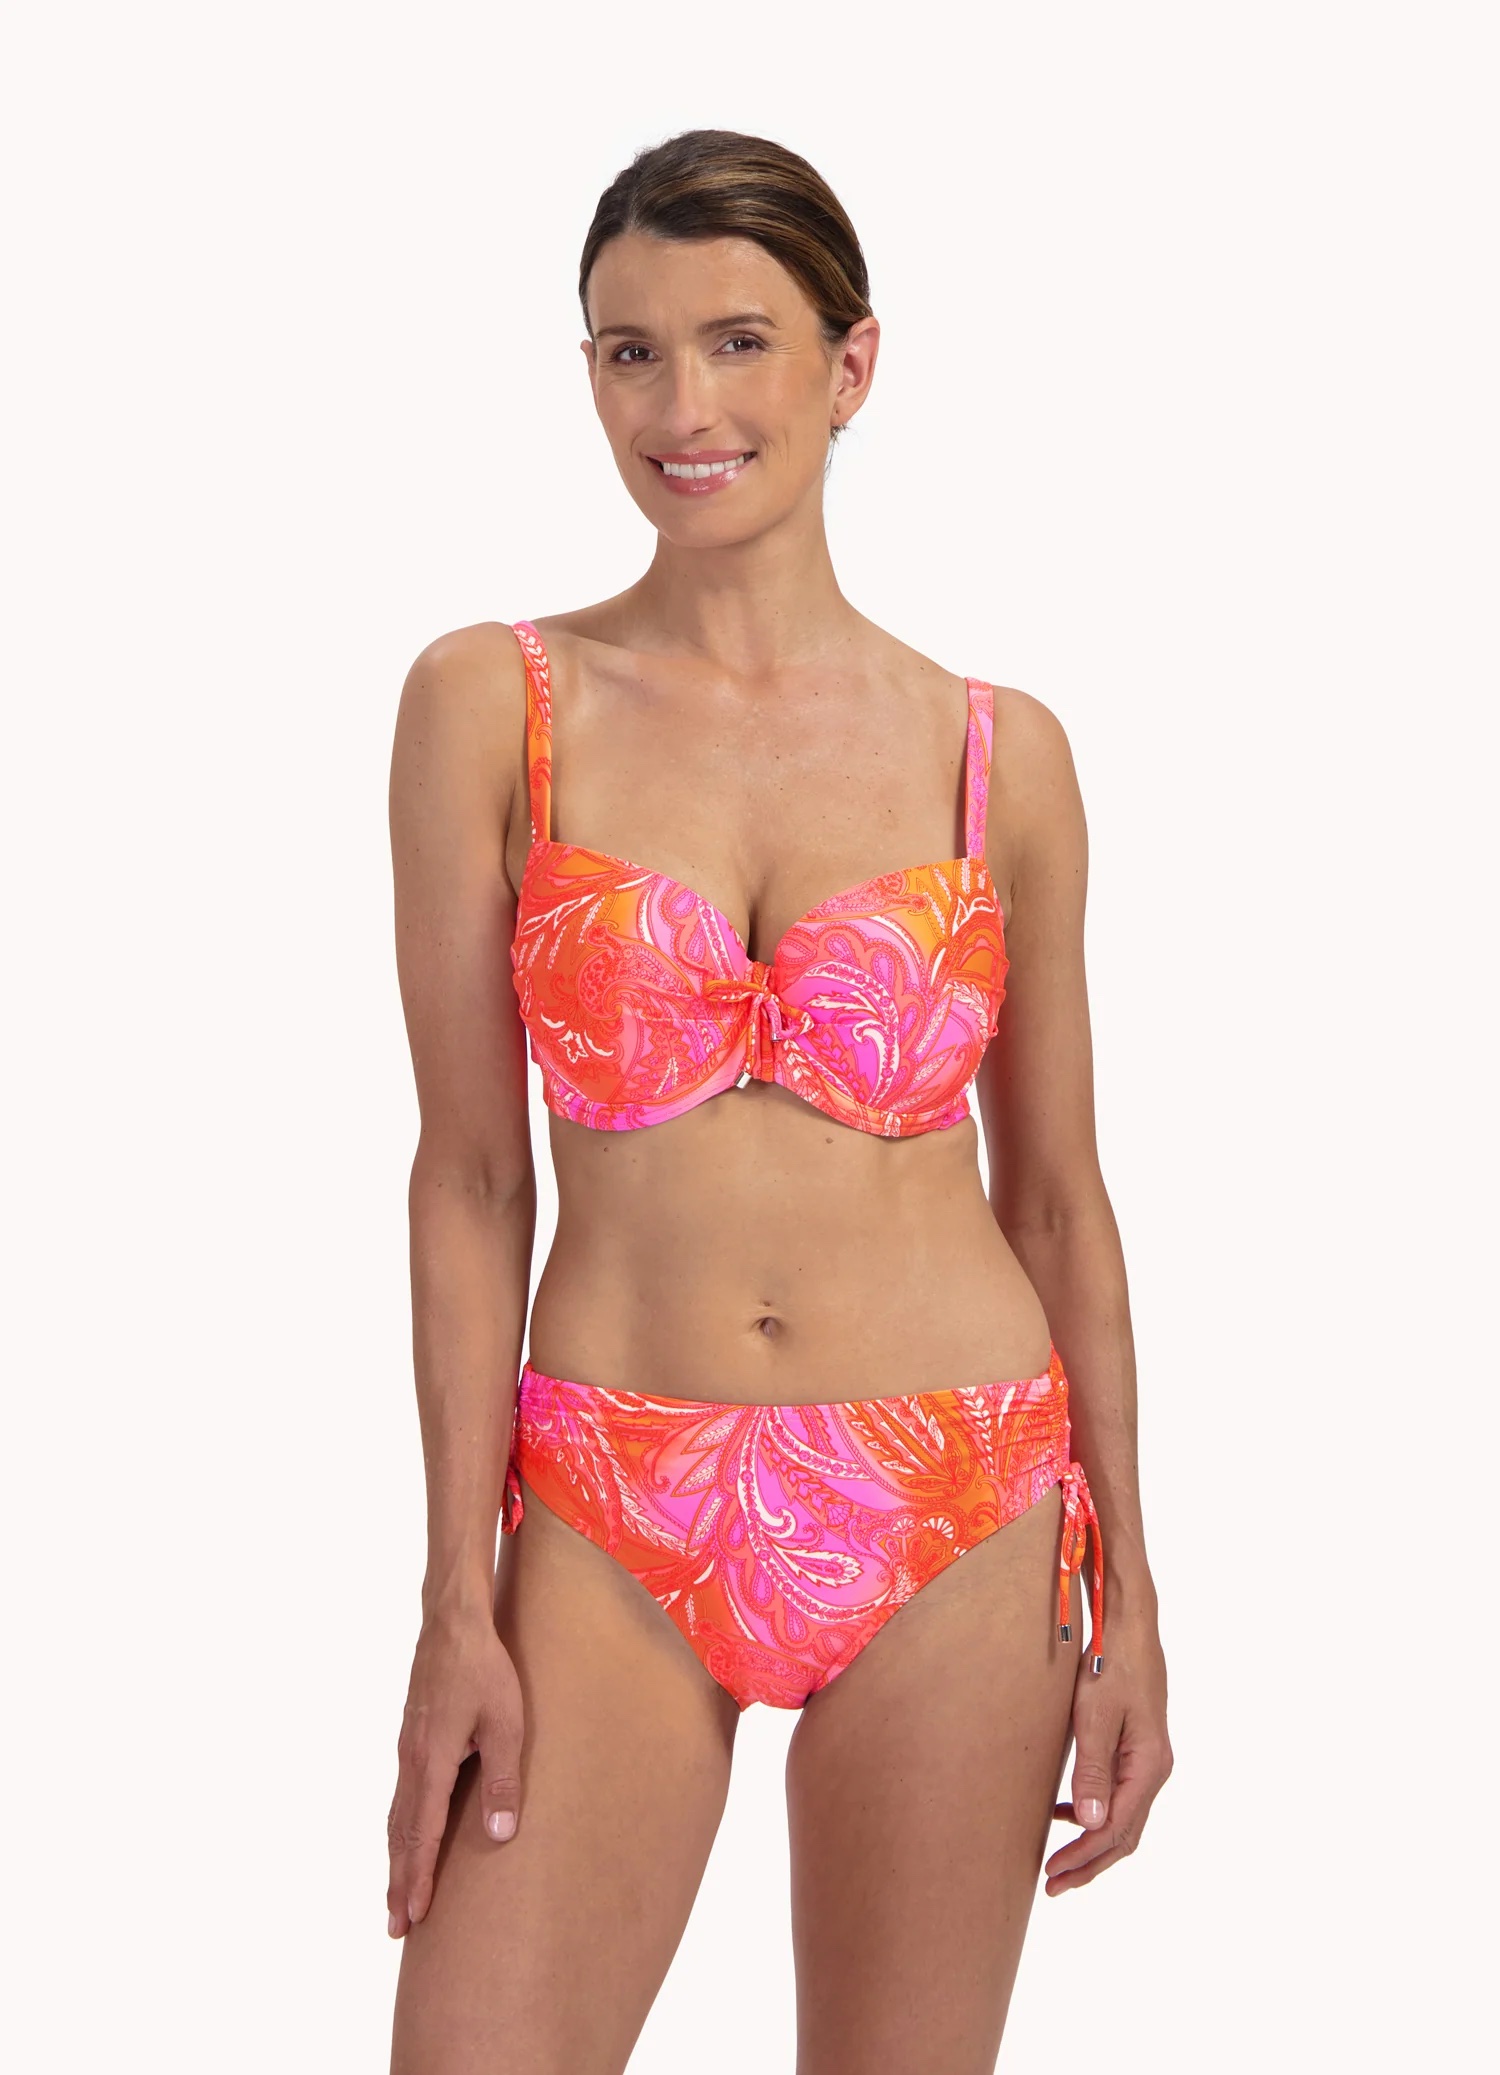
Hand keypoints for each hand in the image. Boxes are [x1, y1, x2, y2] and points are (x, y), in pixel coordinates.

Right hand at [386, 1605, 523, 1936]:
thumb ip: (504, 1777)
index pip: (422, 1835)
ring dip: (395, 1859)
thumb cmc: (484, 1668)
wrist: (452, 1622)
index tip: (413, 1917)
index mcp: (431, 1762)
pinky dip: (398, 1828)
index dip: (419, 1878)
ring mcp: (407, 1748)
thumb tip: (500, 1832)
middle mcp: (411, 1761)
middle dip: (399, 1882)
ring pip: (395, 1816)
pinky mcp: (411, 1737)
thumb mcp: (506, 1722)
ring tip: (396, 1895)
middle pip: (400, 1834)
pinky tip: (405, 1836)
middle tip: (396, 1927)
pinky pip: (400, 1795)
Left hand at [1044, 1612, 1171, 1894]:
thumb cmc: (1109, 1665)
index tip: (1054, 1875)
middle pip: (1125, 1834)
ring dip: (1093, 1843)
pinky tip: (1068, 1812)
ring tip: (1059, 1860)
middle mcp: (1154, 1769)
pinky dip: (1096, 1813)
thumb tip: (1091, 1825)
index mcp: (1149, 1766)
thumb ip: (1092, 1771)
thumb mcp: (1094, 1717)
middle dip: (1090, 1863)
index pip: (1116, 1830)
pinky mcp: (1137, 1748)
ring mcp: (1149, 1759)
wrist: (1128, 1627)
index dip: (1084, 1858)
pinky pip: (1120, 1795)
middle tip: (1053, 1884)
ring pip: (1124, 1819)